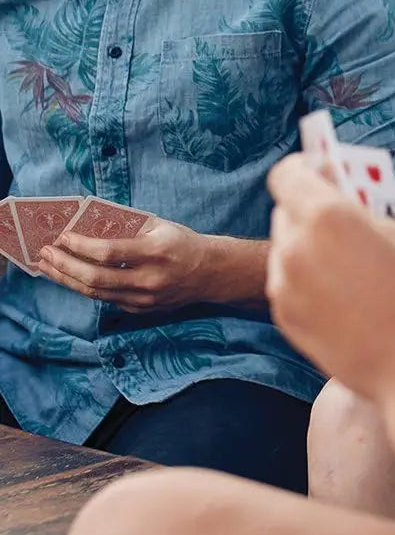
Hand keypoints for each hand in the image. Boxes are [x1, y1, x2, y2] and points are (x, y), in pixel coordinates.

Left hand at [37, 218, 213, 312]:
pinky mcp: (139, 310)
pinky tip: (70, 277)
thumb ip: (127, 227)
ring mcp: (143, 300)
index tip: (62, 236)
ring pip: (95, 293)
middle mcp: (148, 280)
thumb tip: (88, 224)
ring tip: (48, 266)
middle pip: (96, 278)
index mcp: (155, 253)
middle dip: (64, 265)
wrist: (209, 273)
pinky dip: (84, 287)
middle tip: (45, 253)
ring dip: (67, 279)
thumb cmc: (182, 243)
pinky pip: (105, 299)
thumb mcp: (159, 226)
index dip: (81, 246)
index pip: (109, 253)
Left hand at [267, 155, 394, 404]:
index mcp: (327, 216)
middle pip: (286, 210)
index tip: (326, 175)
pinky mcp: (284, 318)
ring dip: (308, 244)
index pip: (288, 173)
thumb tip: (340, 194)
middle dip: (311, 209)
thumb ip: (362, 210)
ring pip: (286, 247)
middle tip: (345, 222)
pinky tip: (343, 294)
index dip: (306, 169)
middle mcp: (295, 247)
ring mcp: (284, 286)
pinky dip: (307, 277)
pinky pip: (288, 281)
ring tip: (349, 264)